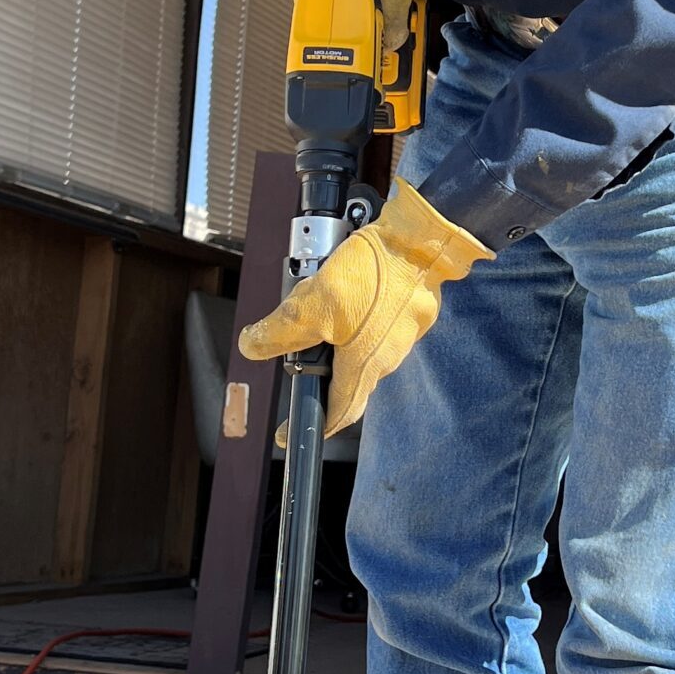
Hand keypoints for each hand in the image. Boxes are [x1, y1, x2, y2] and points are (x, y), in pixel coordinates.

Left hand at [238, 180, 492, 436]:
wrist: (423, 238)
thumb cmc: (374, 275)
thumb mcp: (312, 303)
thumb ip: (280, 330)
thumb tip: (252, 345)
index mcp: (363, 366)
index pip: (337, 414)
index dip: (311, 426)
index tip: (289, 434)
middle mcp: (387, 357)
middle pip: (346, 376)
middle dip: (319, 363)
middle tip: (296, 342)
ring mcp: (402, 332)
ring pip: (361, 344)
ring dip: (337, 330)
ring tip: (319, 295)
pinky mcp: (410, 307)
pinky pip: (377, 318)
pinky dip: (357, 308)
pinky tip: (347, 279)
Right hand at [291, 0, 410, 43]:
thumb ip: (394, 3)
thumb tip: (392, 42)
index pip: (323, 33)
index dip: (348, 50)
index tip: (369, 60)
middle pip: (328, 24)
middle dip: (356, 35)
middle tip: (381, 41)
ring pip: (334, 9)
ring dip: (358, 16)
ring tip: (382, 17)